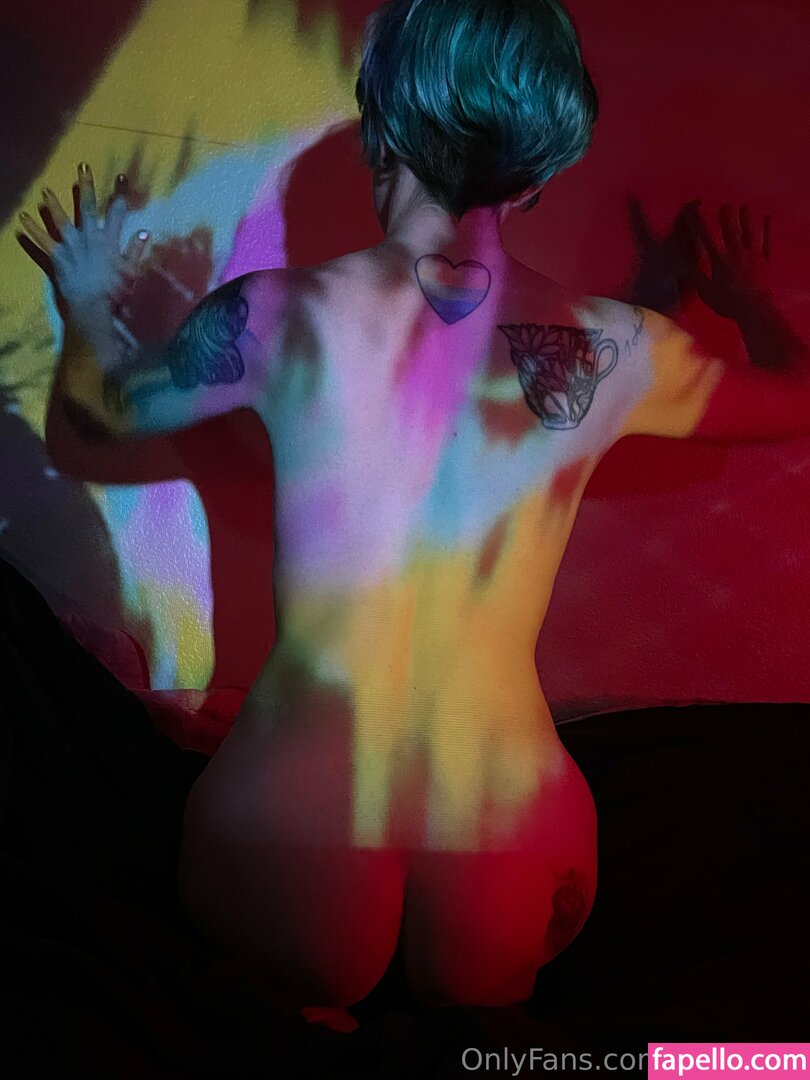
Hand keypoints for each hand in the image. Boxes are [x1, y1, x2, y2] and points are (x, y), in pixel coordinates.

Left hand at [18, 163, 148, 339]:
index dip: (119, 196)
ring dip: (53, 204)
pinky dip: (32, 229)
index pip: (117, 213)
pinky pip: (41, 241)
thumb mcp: (130, 271)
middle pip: (88, 207)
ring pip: (60, 219)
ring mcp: (70, 245)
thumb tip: (145, 232)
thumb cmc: (114, 291)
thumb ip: (135, 250)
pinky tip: (23, 218)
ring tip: (45, 191)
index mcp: (109, 240)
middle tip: (82, 167)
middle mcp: (89, 237)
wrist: (92, 305)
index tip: (120, 178)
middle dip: (86, 186)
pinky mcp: (56, 256)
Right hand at [685, 201, 774, 320]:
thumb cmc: (728, 302)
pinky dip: (769, 230)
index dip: (700, 223)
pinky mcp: (766, 260)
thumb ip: (698, 278)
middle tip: (724, 204)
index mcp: (720, 261)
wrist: (755, 308)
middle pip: (730, 231)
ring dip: (746, 219)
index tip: (694, 210)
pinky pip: (768, 242)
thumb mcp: (706, 293)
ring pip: (749, 233)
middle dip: (726, 217)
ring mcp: (753, 255)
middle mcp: (737, 253)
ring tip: (743, 207)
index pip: (707, 238)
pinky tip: (769, 218)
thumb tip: (688, 266)